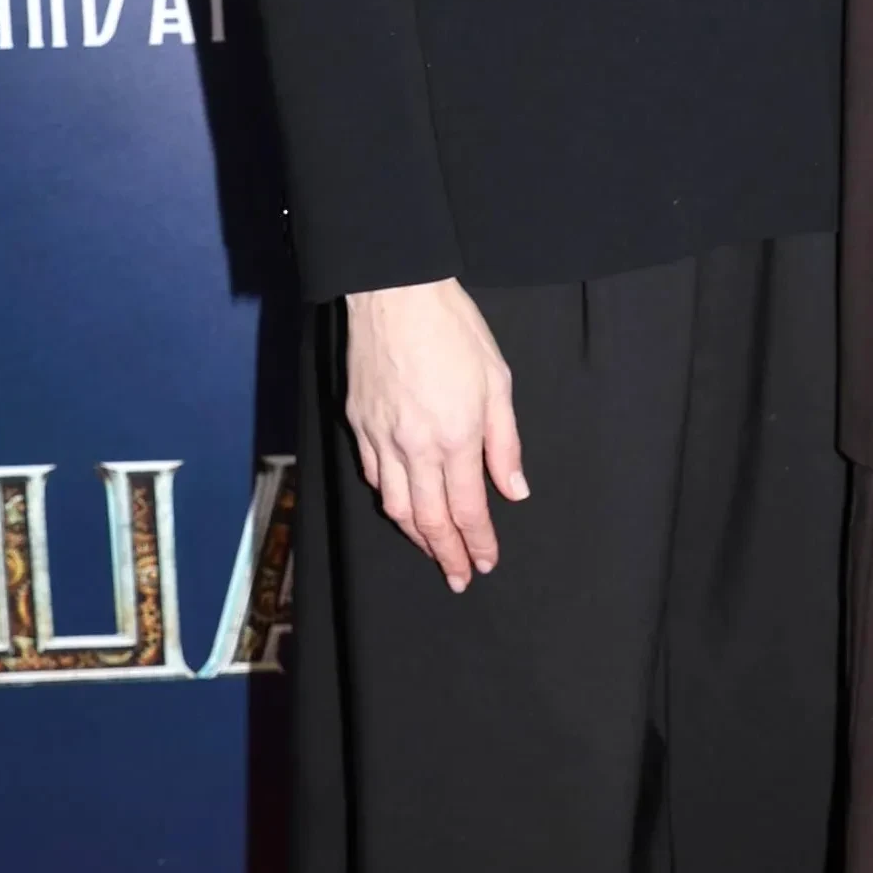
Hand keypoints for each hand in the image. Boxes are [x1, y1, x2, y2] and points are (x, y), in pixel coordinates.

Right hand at [343, 278, 526, 591]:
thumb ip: (504, 443)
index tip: (485, 563)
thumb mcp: (497, 383)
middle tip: (457, 577)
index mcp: (454, 437)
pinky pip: (373, 475)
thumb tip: (514, 490)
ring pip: (395, 505)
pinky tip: (401, 505)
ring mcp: (381, 437)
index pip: (467, 509)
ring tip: (432, 550)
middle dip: (445, 554)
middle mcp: (414, 446)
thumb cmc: (453, 330)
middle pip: (428, 519)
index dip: (477, 542)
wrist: (395, 294)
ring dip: (415, 536)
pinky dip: (389, 498)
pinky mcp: (359, 423)